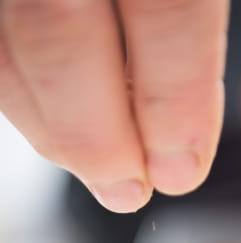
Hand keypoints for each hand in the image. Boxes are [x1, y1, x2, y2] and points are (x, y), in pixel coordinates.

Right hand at [0, 0, 228, 211]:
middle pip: (60, 31)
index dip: (175, 101)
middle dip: (96, 136)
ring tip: (98, 165)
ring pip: (5, 47)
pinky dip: (19, 96)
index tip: (180, 170)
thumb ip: (185, 23)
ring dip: (51, 127)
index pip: (165, 5)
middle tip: (128, 190)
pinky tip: (54, 119)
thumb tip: (180, 143)